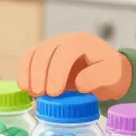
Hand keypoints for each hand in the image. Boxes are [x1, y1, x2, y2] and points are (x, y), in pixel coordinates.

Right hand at [17, 32, 132, 99]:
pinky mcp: (42, 55)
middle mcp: (65, 40)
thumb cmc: (109, 73)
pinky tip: (26, 88)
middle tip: (41, 95)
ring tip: (33, 93)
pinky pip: (28, 59)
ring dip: (29, 74)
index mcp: (82, 42)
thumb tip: (78, 84)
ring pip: (33, 54)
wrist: (106, 71)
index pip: (65, 52)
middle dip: (40, 74)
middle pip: (45, 52)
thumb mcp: (111, 75)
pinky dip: (23, 73)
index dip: (57, 72)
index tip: (54, 93)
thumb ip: (97, 77)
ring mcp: (52, 46)